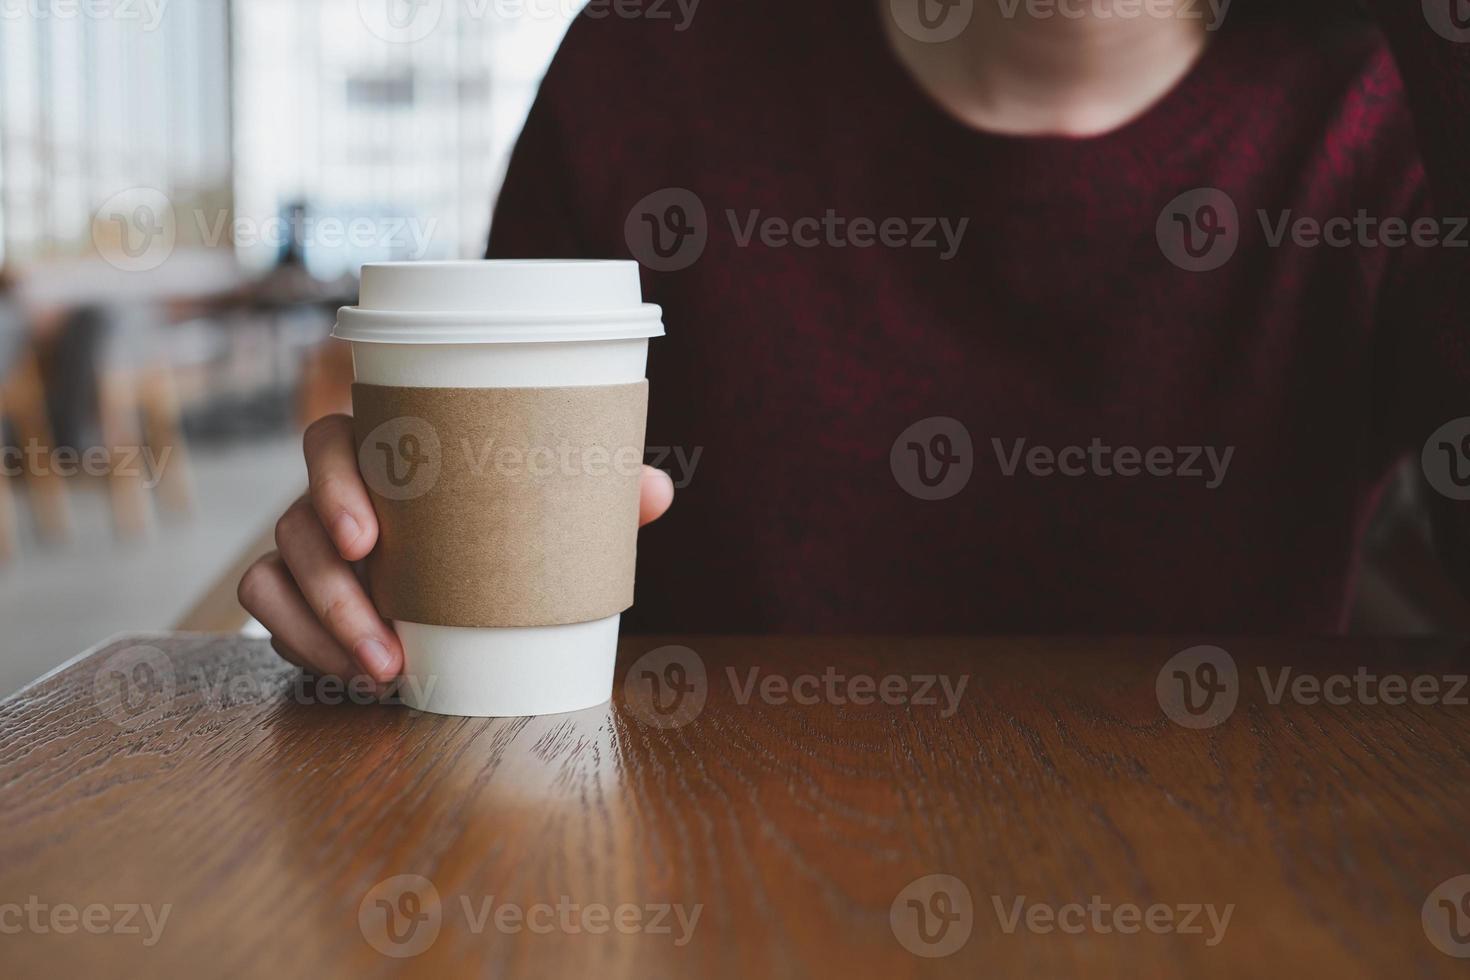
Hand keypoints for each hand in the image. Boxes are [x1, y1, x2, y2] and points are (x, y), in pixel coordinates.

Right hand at [238, 414, 675, 684]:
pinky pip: (266, 613)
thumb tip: (655, 490)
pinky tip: (354, 677)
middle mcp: (334, 495)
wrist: (472, 584)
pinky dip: (302, 646)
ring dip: (321, 630)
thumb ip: (596, 499)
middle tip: (384, 636)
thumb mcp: (547, 515)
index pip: (330, 442)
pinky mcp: (294, 594)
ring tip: (383, 673)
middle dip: (330, 585)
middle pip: (294, 519)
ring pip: (275, 574)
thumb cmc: (503, 529)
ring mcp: (307, 545)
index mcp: (384, 455)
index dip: (334, 483)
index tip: (367, 539)